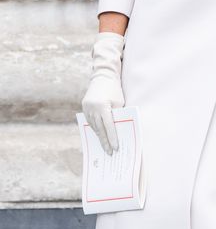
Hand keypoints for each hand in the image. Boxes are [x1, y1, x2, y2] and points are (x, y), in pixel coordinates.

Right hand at [81, 32, 125, 153]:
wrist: (103, 76)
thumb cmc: (114, 89)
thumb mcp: (119, 102)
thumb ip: (117, 116)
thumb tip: (117, 132)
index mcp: (102, 106)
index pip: (108, 126)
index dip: (112, 138)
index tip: (116, 148)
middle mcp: (92, 108)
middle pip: (99, 129)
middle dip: (105, 142)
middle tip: (109, 152)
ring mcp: (86, 108)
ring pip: (93, 126)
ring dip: (99, 137)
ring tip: (105, 147)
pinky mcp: (84, 107)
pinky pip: (90, 121)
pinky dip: (95, 129)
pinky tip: (99, 136)